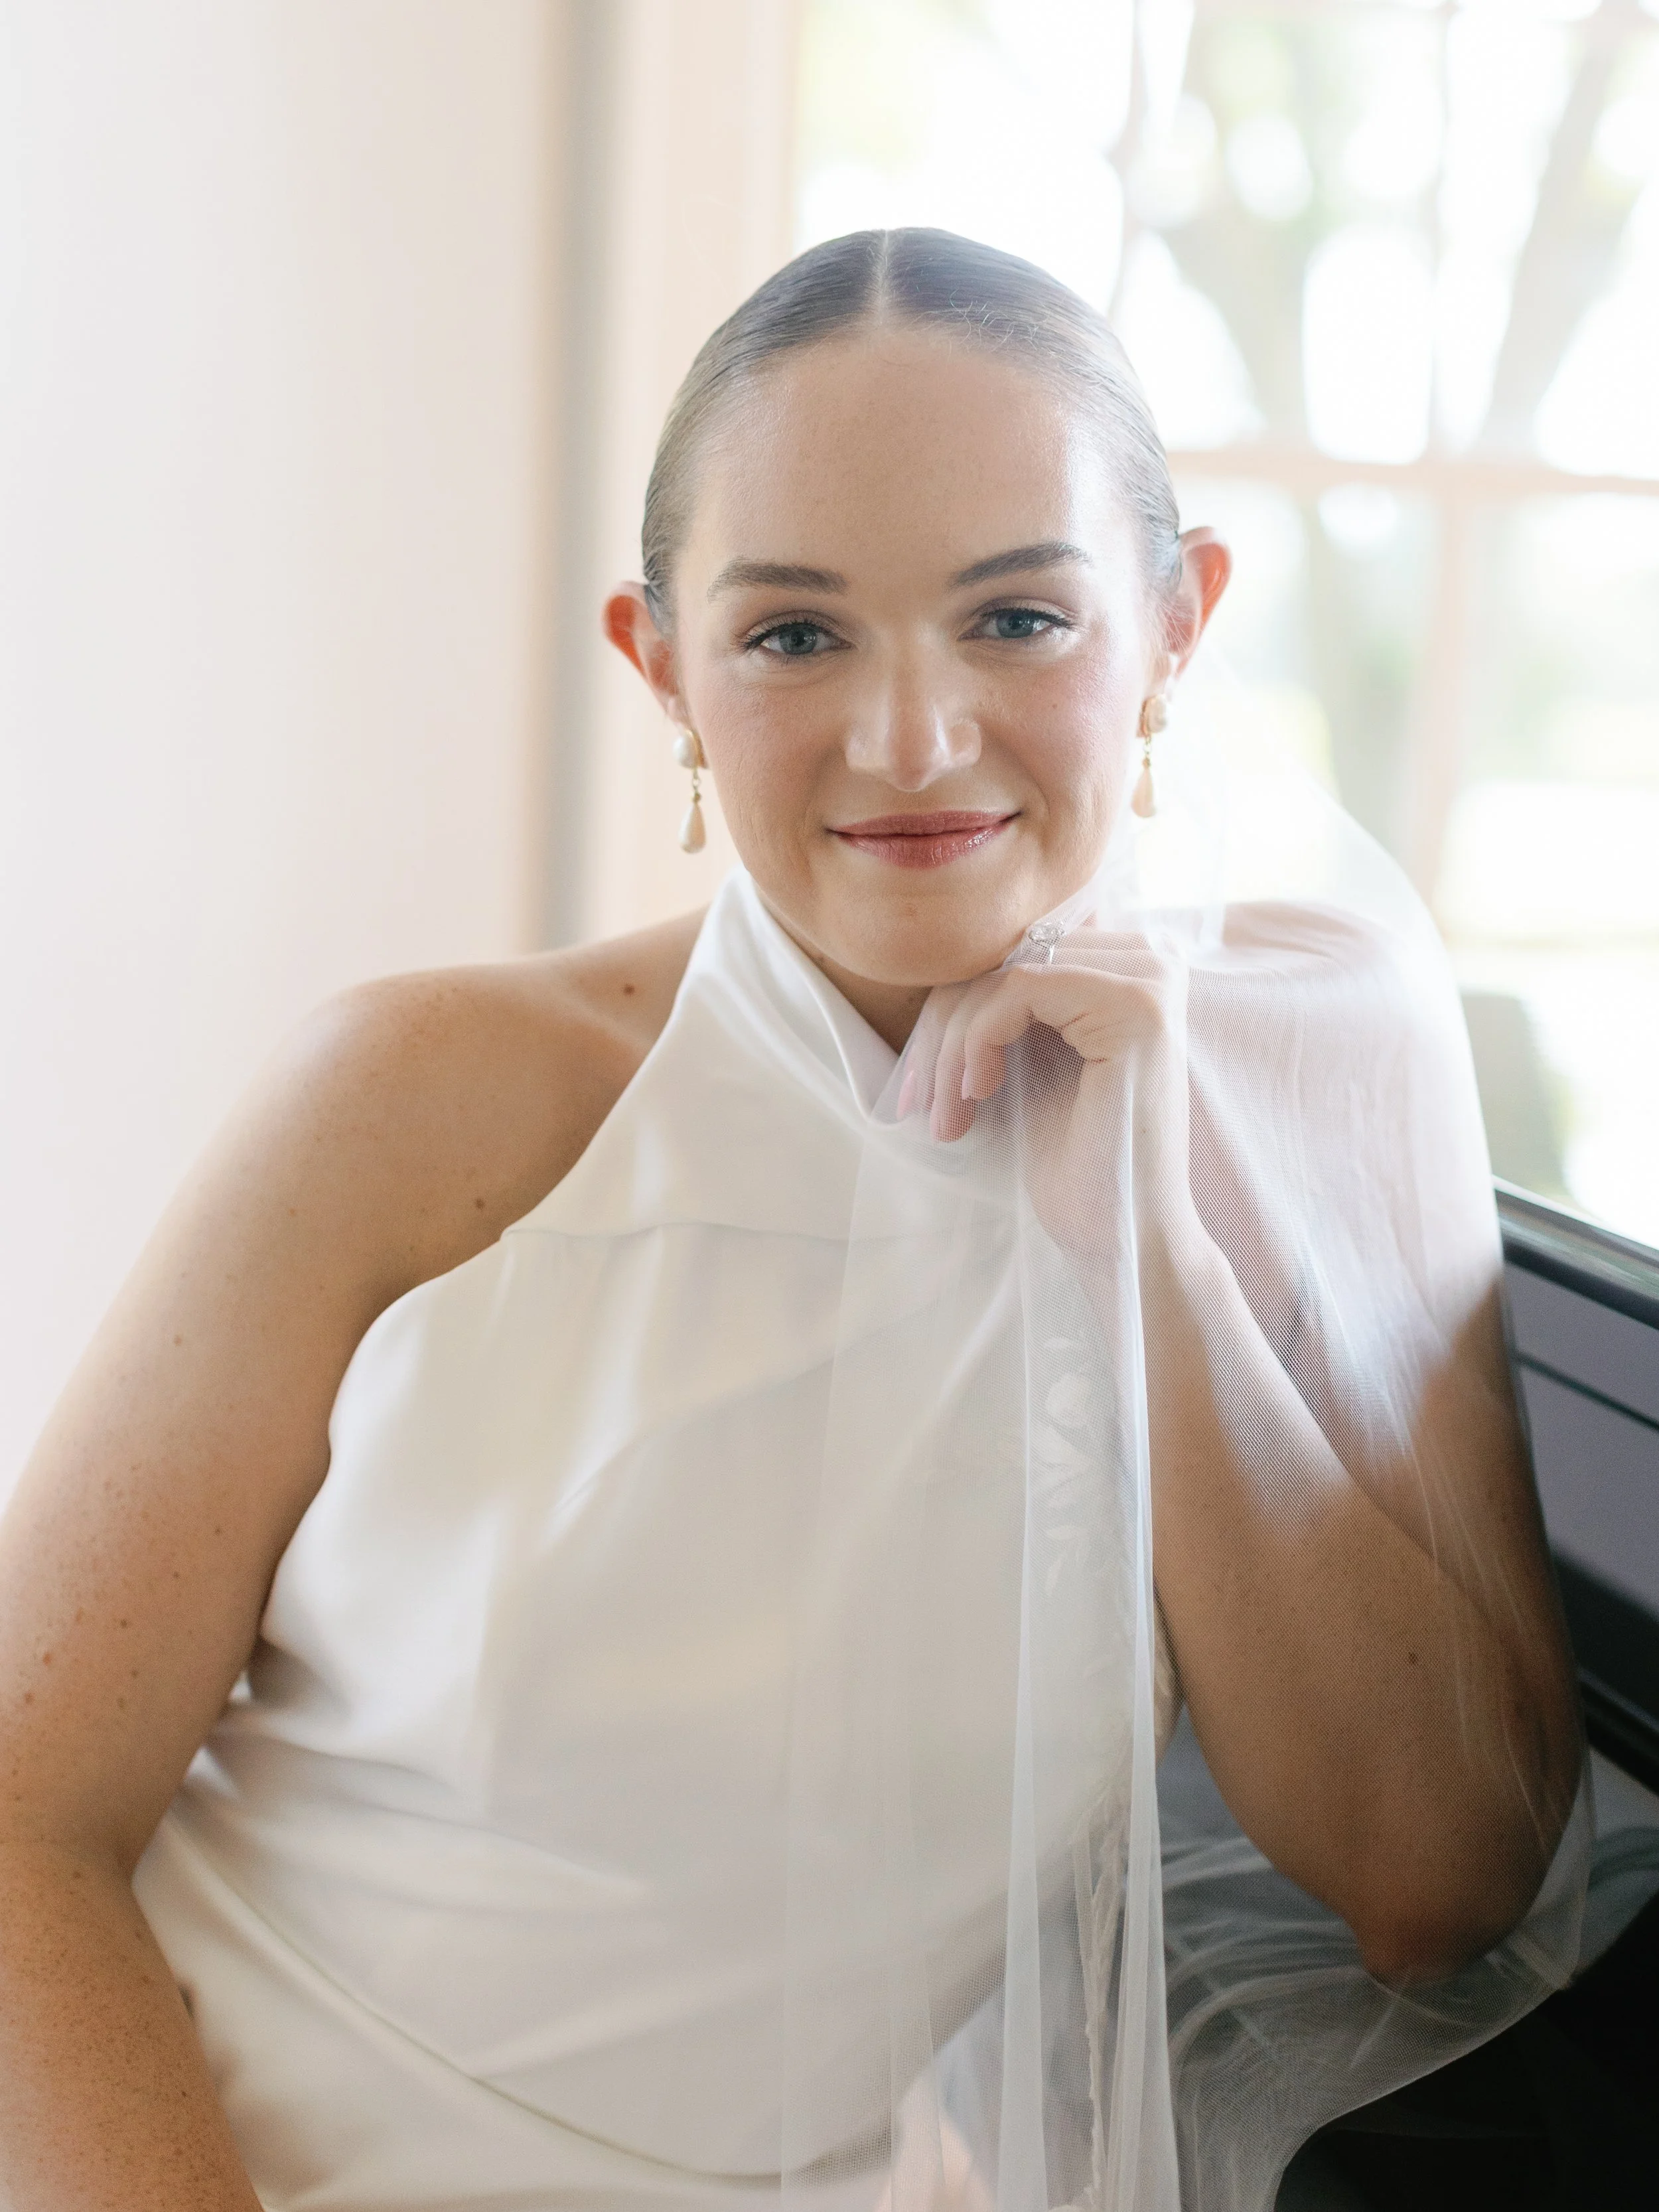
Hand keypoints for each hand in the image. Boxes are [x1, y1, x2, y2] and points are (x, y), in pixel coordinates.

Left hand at [897, 932, 1204, 1261]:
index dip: (954, 1010)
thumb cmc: (1078, 1165)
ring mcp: (1151, 979)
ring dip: (953, 1045)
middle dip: (944, 1029)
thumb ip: (1003, 1013)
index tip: (920, 1084)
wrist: (1126, 1240)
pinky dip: (976, 1042)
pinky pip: (1018, 989)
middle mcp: (1152, 960)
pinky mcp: (1137, 1005)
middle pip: (1007, 956)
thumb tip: (931, 971)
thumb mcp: (1027, 1069)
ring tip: (947, 1115)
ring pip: (1005, 972)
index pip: (1014, 953)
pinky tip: (977, 1096)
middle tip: (921, 1102)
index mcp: (1130, 969)